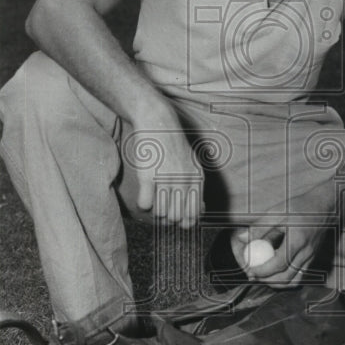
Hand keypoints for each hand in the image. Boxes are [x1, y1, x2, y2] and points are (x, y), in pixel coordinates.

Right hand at [128, 106, 204, 228]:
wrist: (157, 122)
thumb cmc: (173, 145)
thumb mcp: (193, 163)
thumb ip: (197, 186)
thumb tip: (201, 210)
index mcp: (196, 178)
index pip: (194, 213)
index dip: (186, 222)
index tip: (179, 221)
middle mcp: (183, 180)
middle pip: (177, 217)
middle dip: (169, 219)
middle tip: (163, 212)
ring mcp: (166, 178)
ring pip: (161, 214)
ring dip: (156, 213)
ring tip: (154, 204)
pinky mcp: (148, 176)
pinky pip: (145, 204)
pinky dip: (143, 205)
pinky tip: (144, 197)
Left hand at [231, 181, 335, 285]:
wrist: (325, 206)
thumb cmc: (300, 206)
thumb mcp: (277, 212)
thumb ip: (259, 227)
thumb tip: (241, 238)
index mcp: (297, 240)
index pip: (279, 264)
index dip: (263, 271)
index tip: (250, 270)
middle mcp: (306, 252)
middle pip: (287, 278)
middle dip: (267, 281)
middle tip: (253, 275)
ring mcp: (311, 258)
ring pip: (294, 281)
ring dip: (277, 283)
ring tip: (264, 276)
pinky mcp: (313, 259)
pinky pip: (300, 276)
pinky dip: (286, 278)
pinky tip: (276, 271)